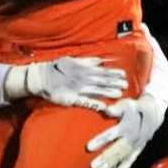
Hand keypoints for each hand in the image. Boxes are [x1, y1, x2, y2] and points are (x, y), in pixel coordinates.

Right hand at [4, 56, 127, 110]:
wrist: (41, 77)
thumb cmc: (58, 68)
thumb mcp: (73, 60)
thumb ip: (88, 61)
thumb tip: (101, 60)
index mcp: (83, 69)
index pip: (101, 71)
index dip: (113, 73)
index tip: (123, 74)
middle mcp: (82, 78)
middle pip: (101, 81)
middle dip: (114, 82)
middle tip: (126, 85)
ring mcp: (77, 89)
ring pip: (96, 90)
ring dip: (108, 92)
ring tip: (119, 94)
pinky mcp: (71, 99)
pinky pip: (84, 102)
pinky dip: (93, 104)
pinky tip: (103, 106)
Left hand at [86, 95, 167, 167]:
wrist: (154, 111)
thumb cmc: (135, 106)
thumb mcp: (127, 104)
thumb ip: (117, 108)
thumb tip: (106, 109)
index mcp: (128, 125)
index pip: (112, 134)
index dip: (100, 140)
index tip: (88, 147)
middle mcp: (133, 137)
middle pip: (117, 149)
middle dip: (105, 158)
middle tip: (92, 166)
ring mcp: (137, 144)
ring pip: (123, 156)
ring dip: (112, 164)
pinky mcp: (139, 148)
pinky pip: (132, 159)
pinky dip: (124, 167)